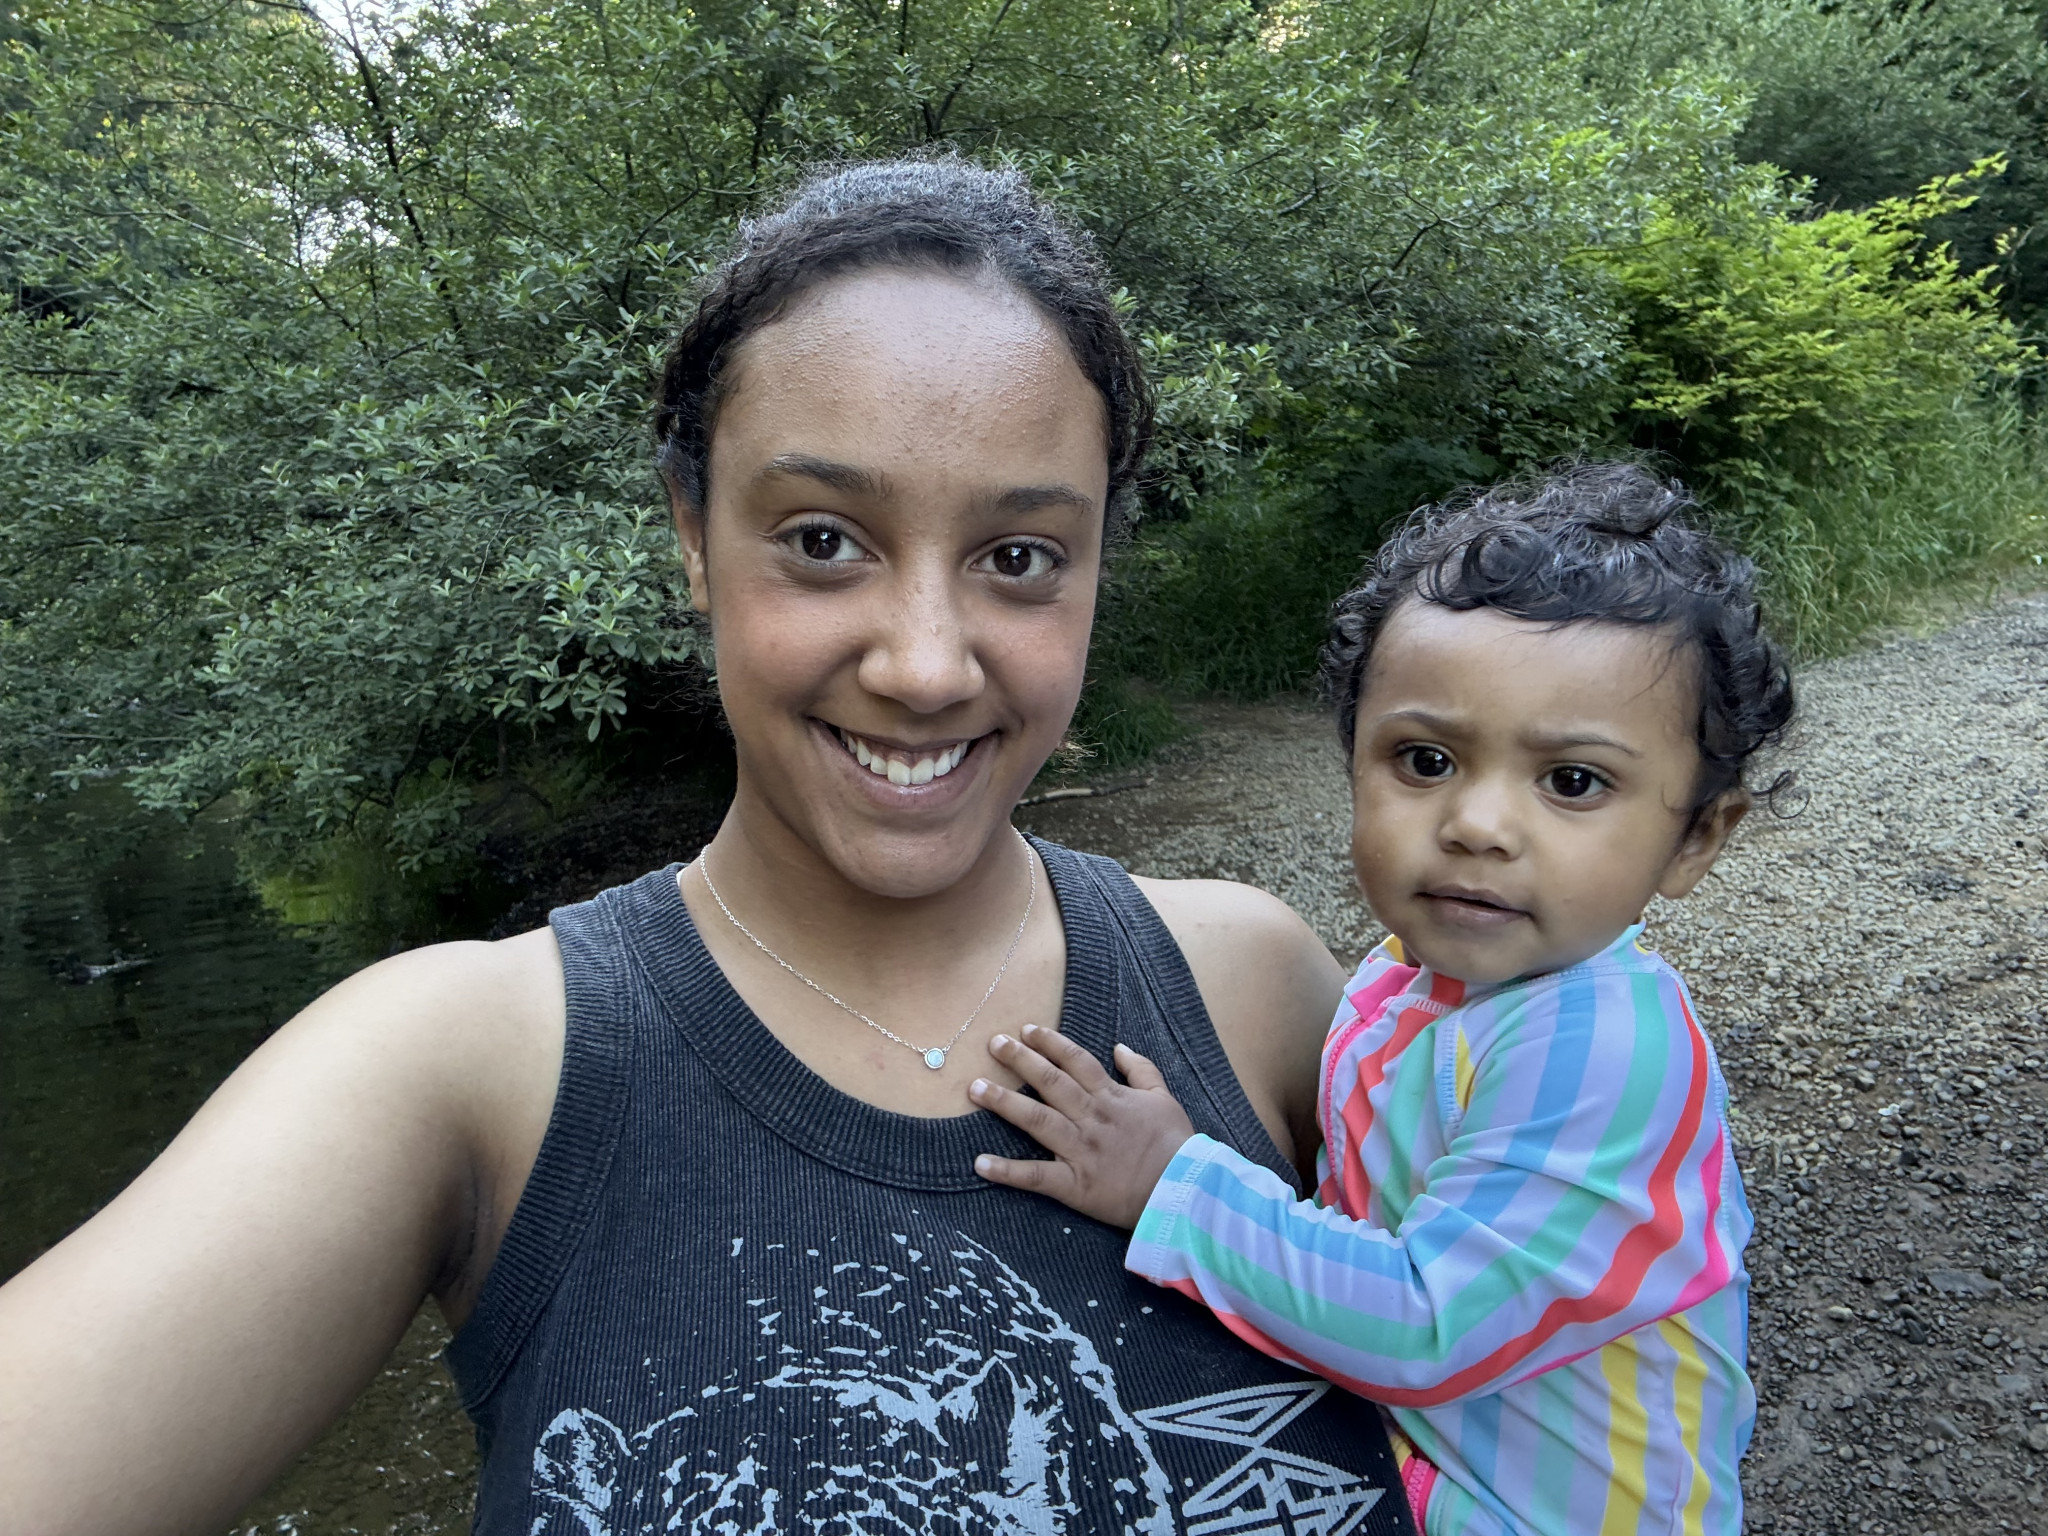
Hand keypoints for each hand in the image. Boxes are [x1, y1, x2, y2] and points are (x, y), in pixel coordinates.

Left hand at [969, 1023, 1196, 1227]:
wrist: (1186, 1190)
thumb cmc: (1176, 1144)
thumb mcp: (1164, 1098)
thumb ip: (1141, 1070)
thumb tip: (1119, 1047)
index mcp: (1111, 1097)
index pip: (1076, 1062)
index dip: (1050, 1043)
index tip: (1027, 1030)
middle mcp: (1091, 1119)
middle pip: (1050, 1083)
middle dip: (1020, 1060)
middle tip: (994, 1043)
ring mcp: (1081, 1151)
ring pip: (1037, 1121)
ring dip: (1004, 1103)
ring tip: (975, 1088)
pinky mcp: (1076, 1185)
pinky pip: (1036, 1176)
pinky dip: (1007, 1171)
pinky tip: (980, 1163)